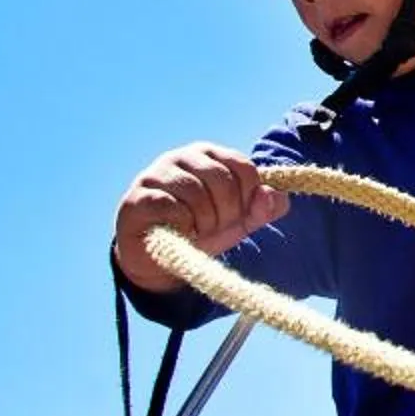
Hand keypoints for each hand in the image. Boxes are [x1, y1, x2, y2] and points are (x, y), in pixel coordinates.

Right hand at [114, 141, 286, 291]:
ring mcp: (156, 175)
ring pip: (197, 194)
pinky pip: (172, 209)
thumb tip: (277, 197)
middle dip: (226, 213)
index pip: (243, 167)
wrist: (157, 260)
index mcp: (207, 155)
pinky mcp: (138, 198)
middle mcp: (181, 157)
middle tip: (214, 228)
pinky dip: (183, 227)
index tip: (238, 215)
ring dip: (204, 223)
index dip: (247, 198)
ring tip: (195, 231)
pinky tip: (178, 233)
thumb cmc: (200, 232)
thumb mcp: (238, 222)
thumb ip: (262, 208)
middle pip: (222, 180)